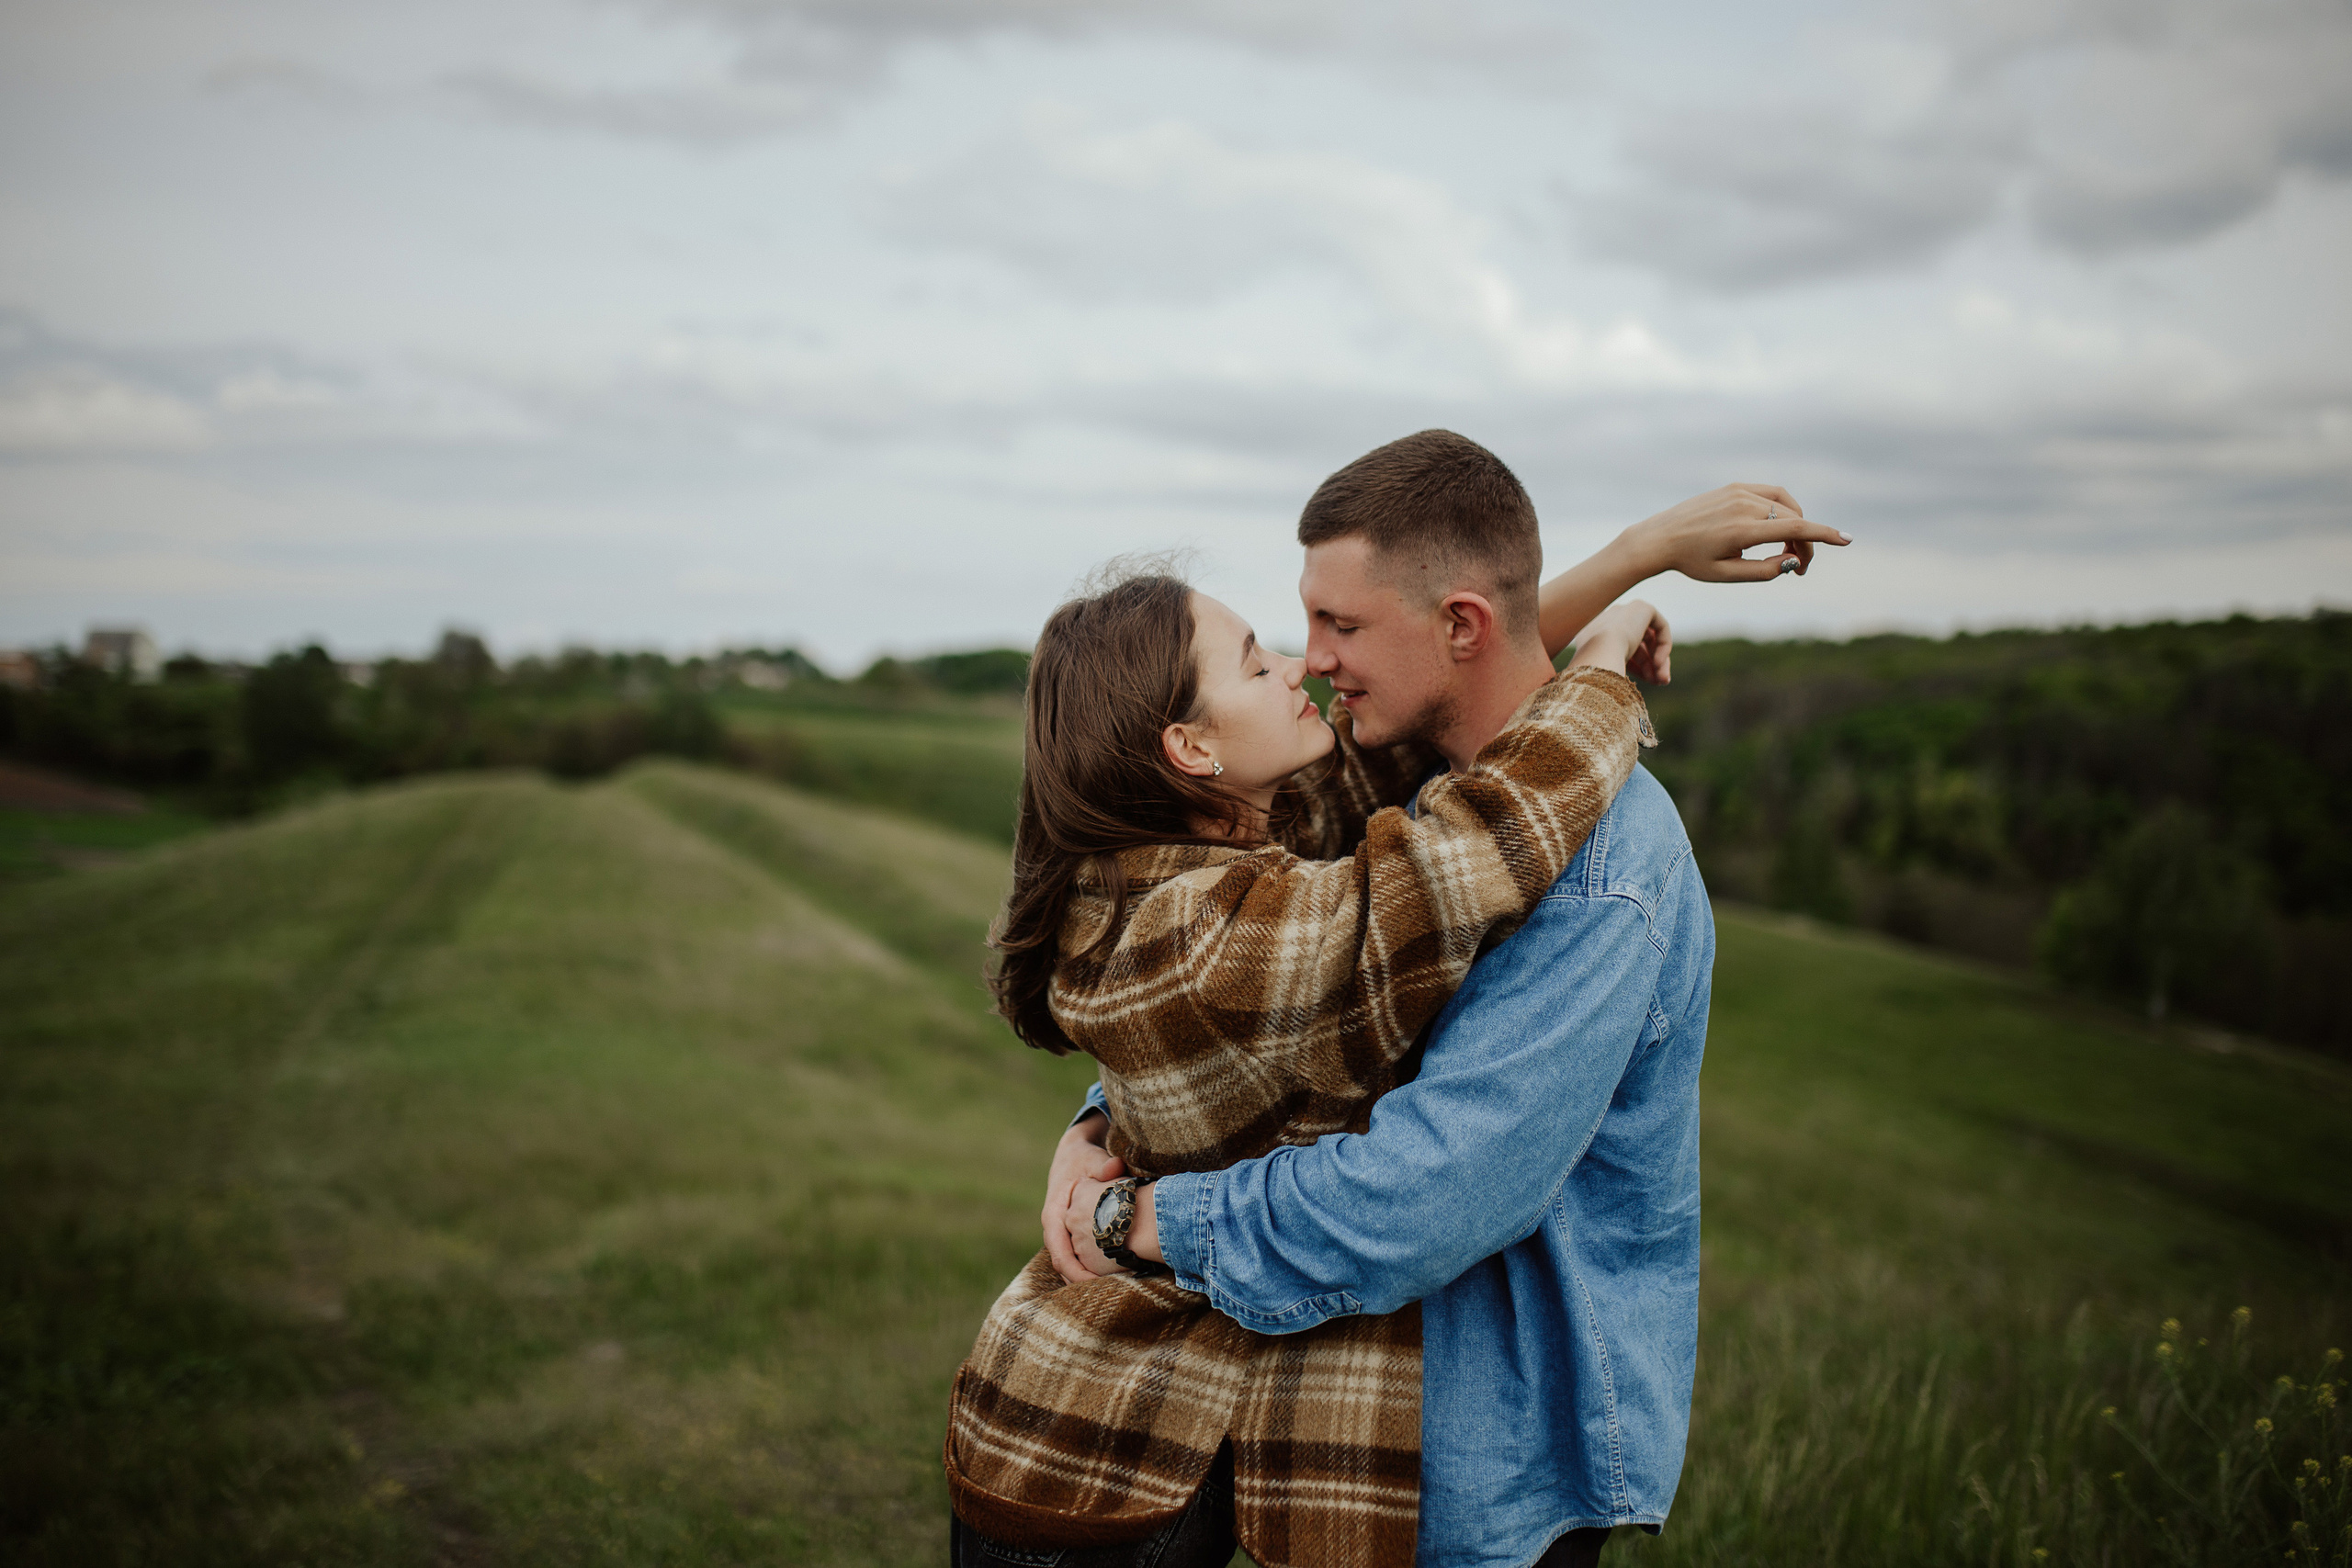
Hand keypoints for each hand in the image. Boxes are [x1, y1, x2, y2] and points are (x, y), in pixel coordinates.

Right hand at [1042, 1111, 1123, 1284]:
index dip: (1077, 1273)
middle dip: (1085, 1283)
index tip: (1097, 1284)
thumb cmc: (1083, 1158)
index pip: (1060, 1254)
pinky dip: (1092, 1270)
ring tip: (1116, 1292)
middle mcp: (1055, 1228)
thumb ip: (1103, 1165)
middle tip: (1113, 1295)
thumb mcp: (1092, 1158)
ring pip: (1071, 1266)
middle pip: (1065, 1266)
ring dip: (1089, 1280)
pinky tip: (1114, 1278)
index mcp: (1054, 1215)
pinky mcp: (1071, 1235)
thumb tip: (1115, 1167)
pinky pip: (1078, 1259)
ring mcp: (1062, 1234)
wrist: (1073, 1154)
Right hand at [1569, 599, 1671, 683]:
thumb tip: (1629, 688)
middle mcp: (1606, 620)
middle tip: (1660, 682)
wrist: (1598, 654)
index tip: (1644, 682)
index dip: (1635, 666)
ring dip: (1659, 660)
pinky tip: (1659, 663)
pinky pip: (1660, 626)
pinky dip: (1664, 646)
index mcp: (1592, 635)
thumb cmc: (1597, 672)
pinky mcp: (1641, 607)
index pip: (1619, 648)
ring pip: (1650, 637)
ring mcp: (1623, 611)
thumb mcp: (1604, 675)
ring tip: (1662, 679)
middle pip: (1637, 643)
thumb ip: (1617, 673)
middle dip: (1650, 665)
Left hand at [1622, 483, 1847, 581]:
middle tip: (1799, 568)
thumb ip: (1764, 571)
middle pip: (1793, 520)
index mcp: (1742, 530)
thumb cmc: (1691, 562)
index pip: (1795, 527)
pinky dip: (1784, 509)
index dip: (1825, 534)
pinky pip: (1772, 495)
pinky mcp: (1735, 486)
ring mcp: (1739, 492)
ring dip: (1795, 526)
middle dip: (1804, 544)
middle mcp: (1743, 505)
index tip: (1847, 540)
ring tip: (1787, 549)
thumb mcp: (1726, 575)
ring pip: (1786, 506)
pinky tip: (1777, 528)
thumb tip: (1793, 559)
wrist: (1660, 537)